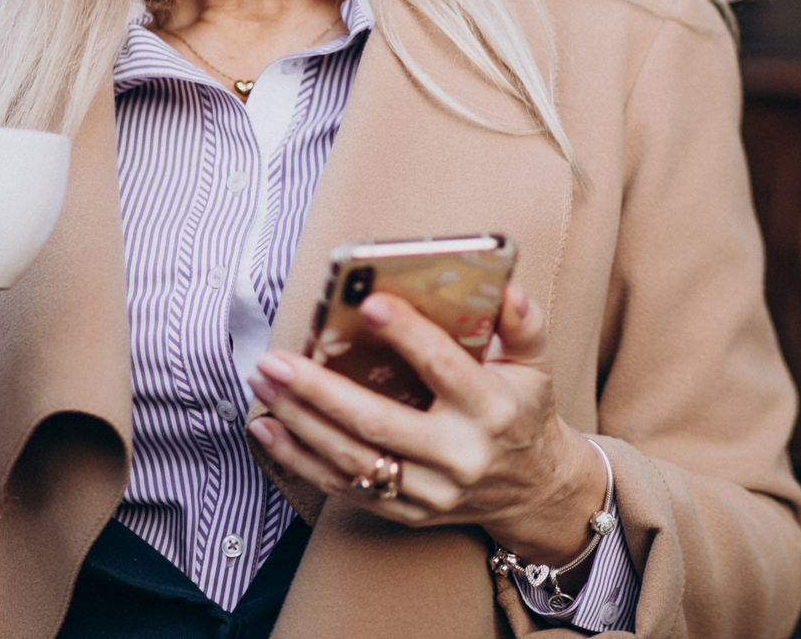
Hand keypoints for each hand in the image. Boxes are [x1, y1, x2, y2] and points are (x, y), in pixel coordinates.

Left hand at [246, 284, 607, 563]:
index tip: (369, 303)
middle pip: (378, 421)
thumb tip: (508, 289)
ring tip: (263, 384)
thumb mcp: (536, 365)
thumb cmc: (524, 413)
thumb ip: (525, 324)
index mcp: (492, 409)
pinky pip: (344, 487)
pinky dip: (299, 459)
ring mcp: (430, 490)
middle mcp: (459, 455)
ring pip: (352, 458)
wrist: (533, 489)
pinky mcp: (406, 511)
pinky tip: (268, 428)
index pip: (444, 367)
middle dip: (319, 390)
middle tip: (277, 360)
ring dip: (299, 420)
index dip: (407, 334)